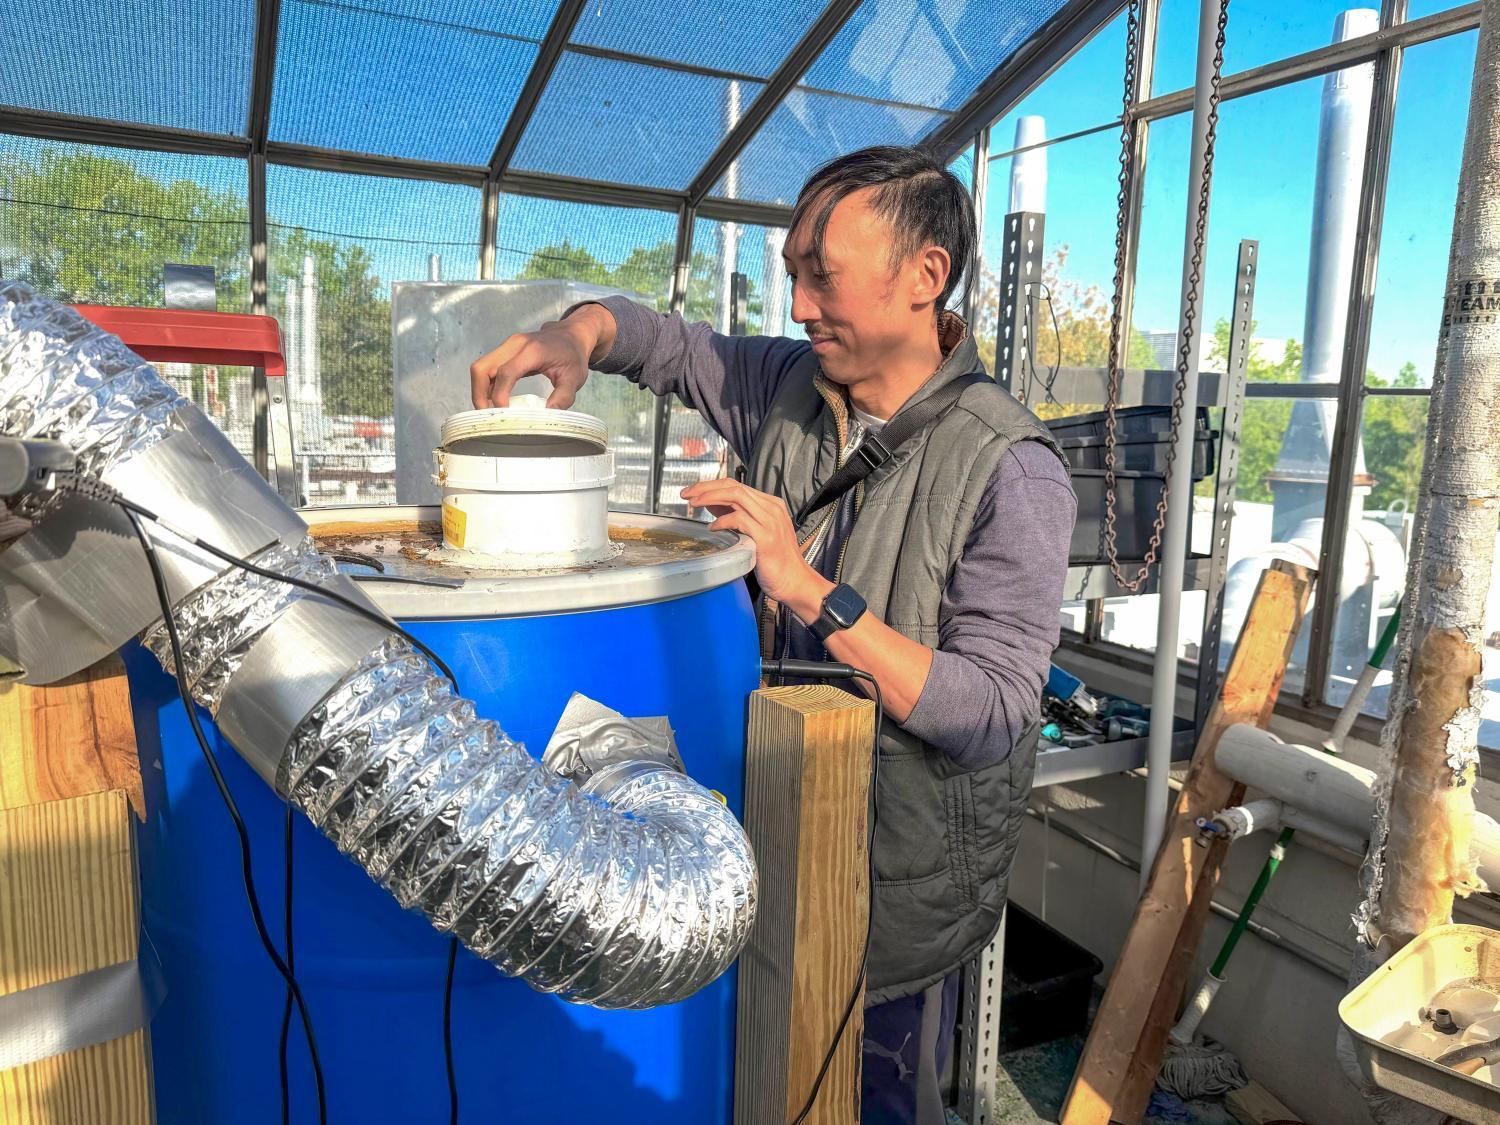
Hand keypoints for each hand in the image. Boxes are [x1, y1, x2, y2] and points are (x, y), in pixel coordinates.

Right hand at [469, 304, 615, 408]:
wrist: (572, 335)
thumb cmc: (573, 356)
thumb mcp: (574, 378)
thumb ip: (563, 398)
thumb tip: (546, 415)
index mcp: (532, 351)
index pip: (505, 373)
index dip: (500, 395)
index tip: (504, 413)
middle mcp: (514, 344)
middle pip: (481, 368)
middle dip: (479, 394)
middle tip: (487, 416)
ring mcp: (507, 346)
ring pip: (480, 368)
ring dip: (480, 391)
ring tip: (490, 410)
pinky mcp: (505, 351)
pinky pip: (487, 368)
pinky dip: (487, 385)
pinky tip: (495, 401)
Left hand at [681, 479, 831, 620]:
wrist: (794, 581)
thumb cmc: (775, 561)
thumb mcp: (756, 532)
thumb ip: (737, 516)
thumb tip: (711, 504)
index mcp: (770, 504)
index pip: (736, 485)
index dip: (711, 485)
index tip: (692, 491)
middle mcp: (771, 508)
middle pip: (733, 486)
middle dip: (705, 487)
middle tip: (686, 494)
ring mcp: (770, 522)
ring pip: (735, 496)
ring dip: (709, 497)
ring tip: (693, 504)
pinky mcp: (766, 538)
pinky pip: (739, 520)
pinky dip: (722, 521)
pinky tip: (712, 528)